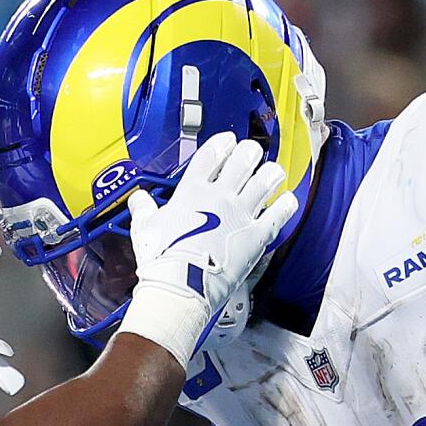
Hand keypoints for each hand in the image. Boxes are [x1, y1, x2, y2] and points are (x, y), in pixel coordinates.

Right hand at [118, 133, 297, 362]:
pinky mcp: (257, 236)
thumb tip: (138, 200)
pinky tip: (287, 201)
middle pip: (242, 160)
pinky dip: (286, 205)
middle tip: (252, 153)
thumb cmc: (162, 260)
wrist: (181, 285)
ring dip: (271, 173)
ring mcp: (240, 214)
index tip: (229, 140)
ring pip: (265, 181)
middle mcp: (219, 197)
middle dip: (250, 152)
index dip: (222, 143)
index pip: (211, 155)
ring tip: (273, 171)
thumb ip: (144, 210)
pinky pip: (279, 213)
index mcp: (192, 191)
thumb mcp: (145, 229)